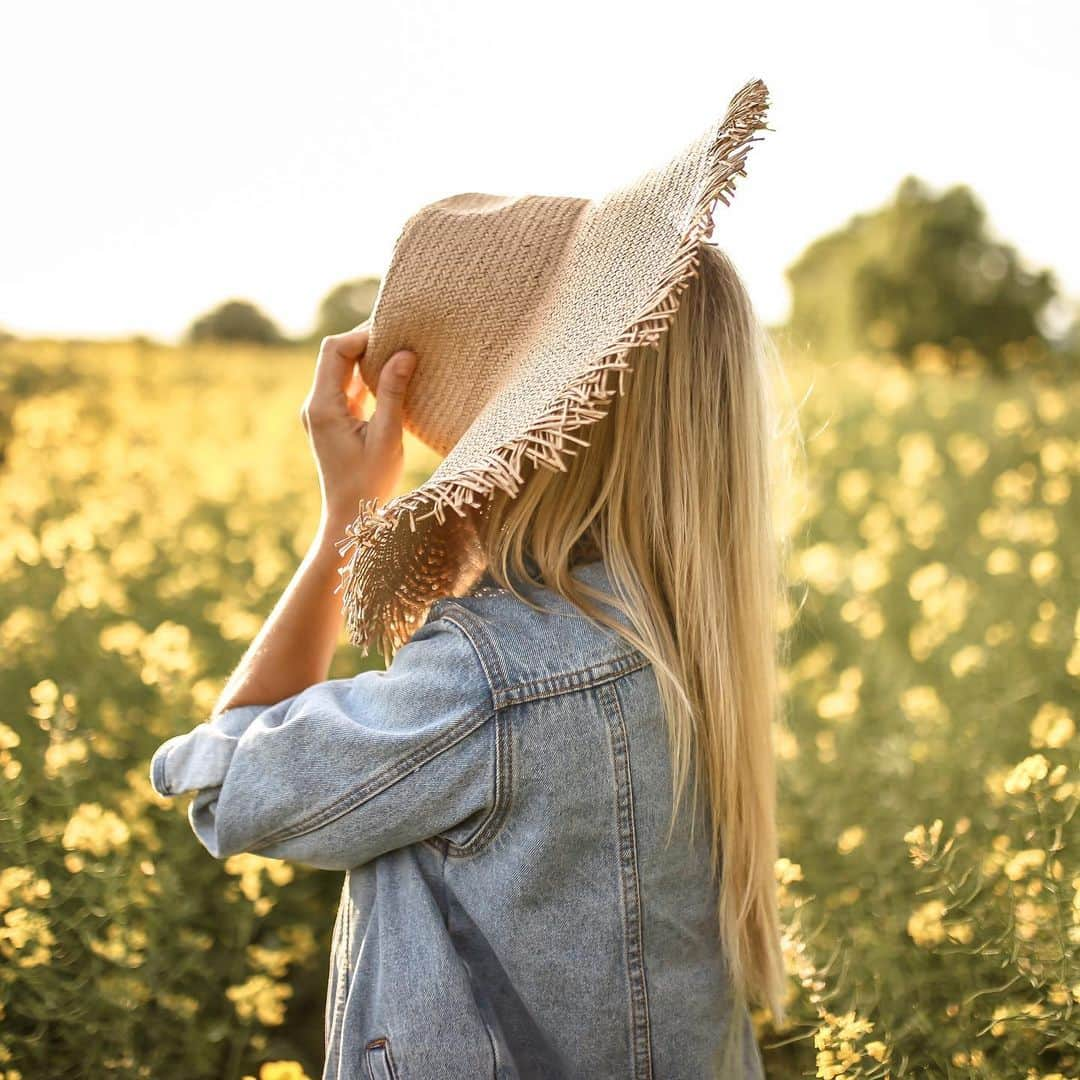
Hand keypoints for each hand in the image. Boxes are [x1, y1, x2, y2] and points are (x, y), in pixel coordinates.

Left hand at [300, 323, 417, 521]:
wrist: (351, 518)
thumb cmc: (370, 483)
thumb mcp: (387, 437)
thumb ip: (392, 393)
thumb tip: (404, 353)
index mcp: (323, 407)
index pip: (335, 351)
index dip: (362, 336)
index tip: (395, 335)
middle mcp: (315, 405)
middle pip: (335, 355)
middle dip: (366, 343)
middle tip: (401, 339)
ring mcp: (321, 413)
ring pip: (341, 370)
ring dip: (368, 360)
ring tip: (400, 355)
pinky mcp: (332, 420)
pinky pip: (347, 388)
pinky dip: (366, 378)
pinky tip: (392, 379)